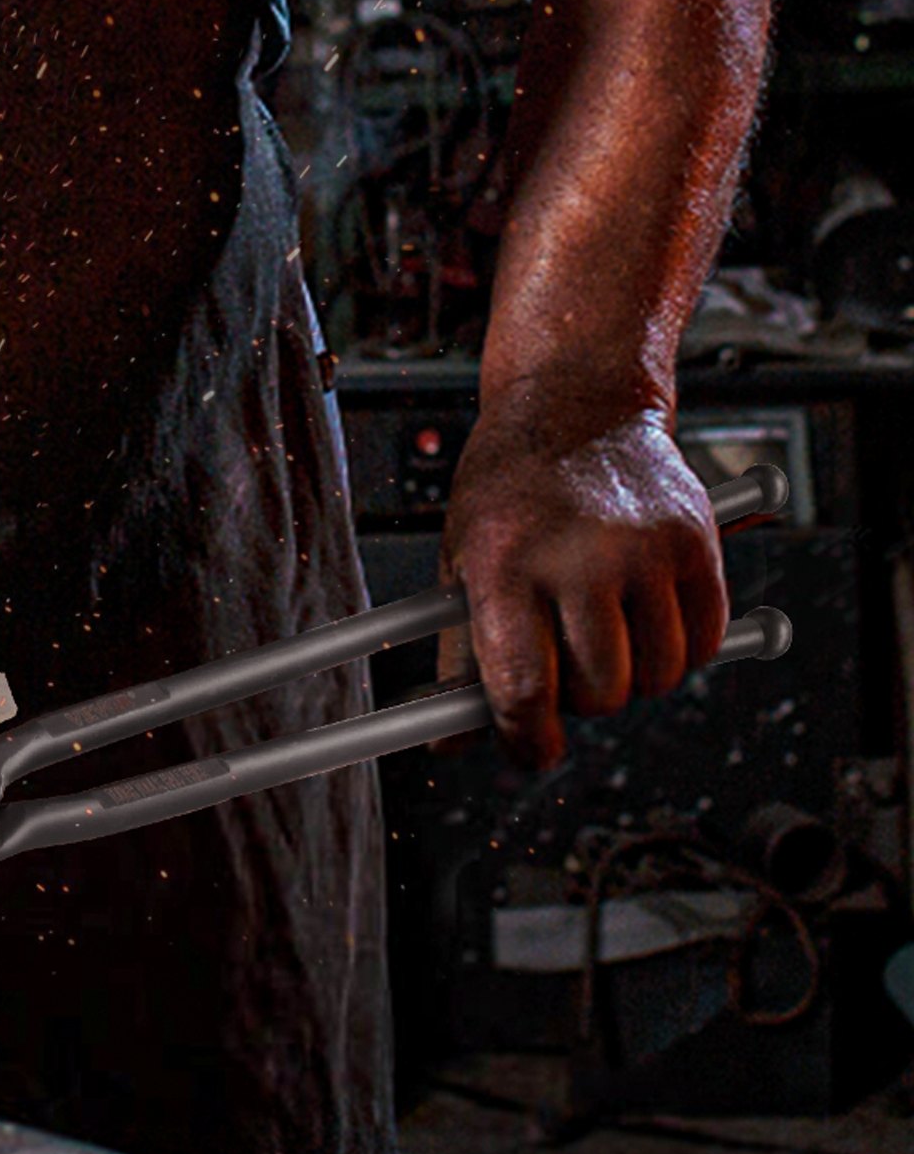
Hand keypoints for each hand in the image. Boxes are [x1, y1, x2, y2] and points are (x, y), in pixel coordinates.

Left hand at [435, 408, 727, 770]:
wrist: (575, 404)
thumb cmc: (508, 492)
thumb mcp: (462, 565)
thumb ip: (462, 657)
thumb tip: (450, 744)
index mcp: (504, 567)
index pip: (524, 688)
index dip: (528, 739)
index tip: (532, 749)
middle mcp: (578, 556)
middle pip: (599, 692)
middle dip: (581, 701)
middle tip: (566, 671)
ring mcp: (644, 548)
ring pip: (657, 676)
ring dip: (633, 678)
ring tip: (604, 637)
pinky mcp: (696, 540)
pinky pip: (704, 640)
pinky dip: (681, 649)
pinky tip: (646, 620)